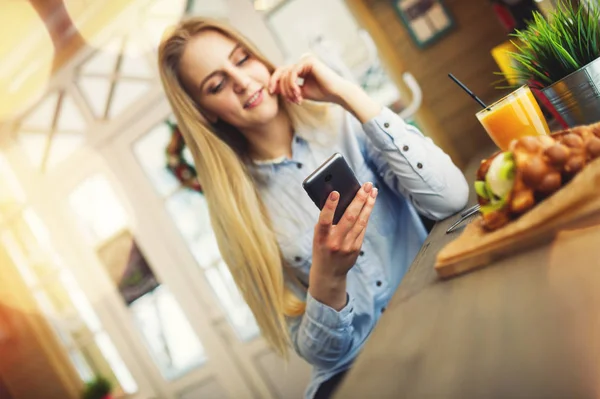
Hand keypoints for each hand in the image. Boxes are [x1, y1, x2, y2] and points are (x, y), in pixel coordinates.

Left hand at [268, 54, 348, 104]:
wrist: (337, 93)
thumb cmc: (322, 93)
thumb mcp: (300, 92)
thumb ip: (288, 89)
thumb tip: (273, 87)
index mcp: (301, 67)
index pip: (282, 72)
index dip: (274, 81)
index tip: (272, 93)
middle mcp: (302, 61)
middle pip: (281, 72)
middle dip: (282, 88)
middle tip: (290, 100)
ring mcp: (305, 59)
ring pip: (286, 74)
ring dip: (288, 89)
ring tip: (297, 99)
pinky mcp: (308, 61)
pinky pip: (293, 73)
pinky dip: (292, 85)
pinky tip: (299, 94)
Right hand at [308, 182, 377, 309]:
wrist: (328, 274)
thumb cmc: (321, 249)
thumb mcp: (319, 237)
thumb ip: (327, 222)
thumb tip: (341, 200)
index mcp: (321, 238)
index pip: (325, 220)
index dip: (330, 207)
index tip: (336, 193)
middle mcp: (335, 242)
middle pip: (350, 218)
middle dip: (359, 199)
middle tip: (366, 186)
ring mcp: (348, 246)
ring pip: (361, 222)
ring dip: (368, 205)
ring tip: (372, 191)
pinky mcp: (356, 249)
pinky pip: (362, 228)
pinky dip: (366, 215)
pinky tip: (369, 204)